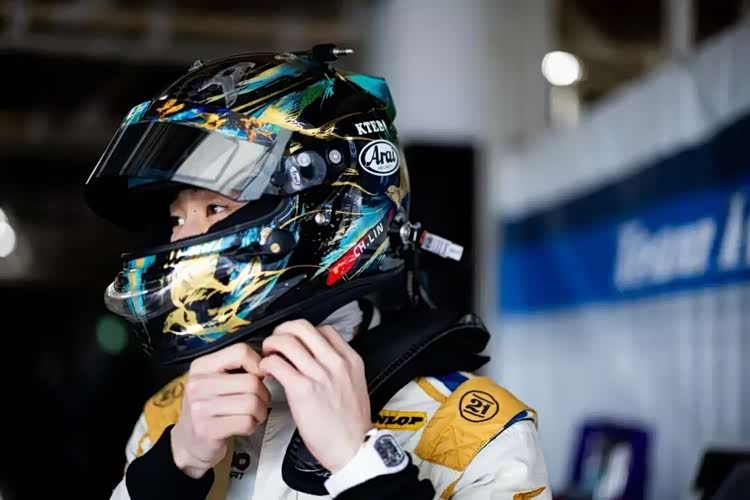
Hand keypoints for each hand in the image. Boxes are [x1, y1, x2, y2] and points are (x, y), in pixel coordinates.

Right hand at [170, 343, 270, 477]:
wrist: (187, 442)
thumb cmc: (210, 406)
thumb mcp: (216, 380)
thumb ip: (238, 367)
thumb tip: (268, 364)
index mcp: (201, 366)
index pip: (241, 351)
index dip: (258, 364)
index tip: (258, 377)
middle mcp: (197, 384)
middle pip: (252, 381)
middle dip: (264, 394)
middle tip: (259, 402)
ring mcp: (200, 408)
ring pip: (252, 403)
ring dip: (261, 412)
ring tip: (253, 415)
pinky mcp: (207, 430)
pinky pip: (247, 423)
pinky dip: (253, 426)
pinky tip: (245, 426)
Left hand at [259, 320, 370, 472]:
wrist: (353, 448)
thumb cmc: (351, 424)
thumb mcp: (355, 384)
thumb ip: (340, 368)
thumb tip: (318, 358)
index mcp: (350, 360)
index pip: (324, 329)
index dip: (304, 332)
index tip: (296, 341)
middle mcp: (335, 363)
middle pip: (302, 327)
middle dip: (283, 330)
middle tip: (276, 342)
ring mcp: (319, 375)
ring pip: (286, 342)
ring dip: (271, 345)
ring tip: (268, 355)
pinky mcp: (303, 390)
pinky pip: (277, 364)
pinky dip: (267, 364)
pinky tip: (267, 372)